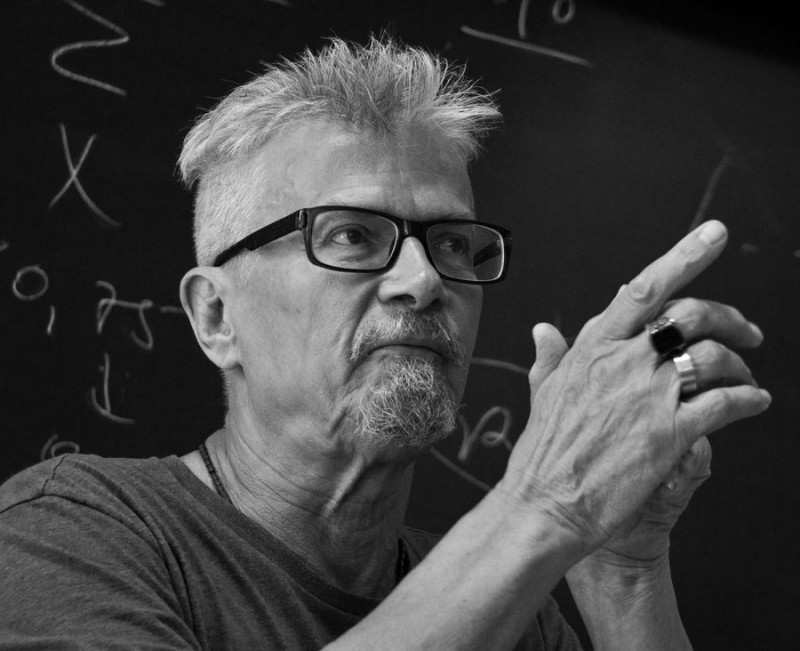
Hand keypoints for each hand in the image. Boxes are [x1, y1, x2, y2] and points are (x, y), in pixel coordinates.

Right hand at [495, 220, 769, 553]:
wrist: (544, 503)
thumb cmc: (542, 450)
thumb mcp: (543, 393)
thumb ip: (551, 356)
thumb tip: (543, 330)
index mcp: (593, 346)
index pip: (642, 288)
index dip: (683, 256)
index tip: (713, 233)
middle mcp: (623, 362)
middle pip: (691, 316)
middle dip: (730, 318)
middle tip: (749, 332)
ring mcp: (648, 396)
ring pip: (714, 357)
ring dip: (742, 365)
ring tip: (747, 379)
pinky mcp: (670, 433)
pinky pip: (725, 404)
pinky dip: (748, 399)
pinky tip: (755, 402)